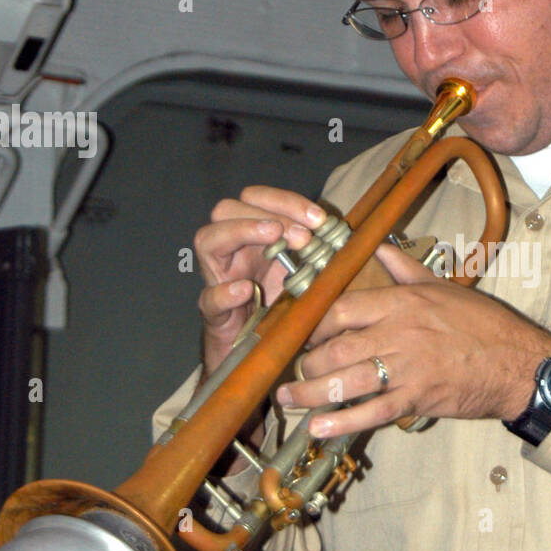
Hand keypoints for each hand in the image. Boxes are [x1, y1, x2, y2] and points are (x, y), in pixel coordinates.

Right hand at [193, 185, 325, 376]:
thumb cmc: (282, 306)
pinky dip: (226, 292)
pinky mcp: (215, 313)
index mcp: (251, 237)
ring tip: (275, 238)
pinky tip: (247, 290)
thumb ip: (316, 250)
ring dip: (243, 231)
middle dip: (268, 213)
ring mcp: (218, 279)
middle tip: (303, 236)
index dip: (287, 201)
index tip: (320, 218)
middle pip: (226, 209)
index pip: (255, 198)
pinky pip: (209, 298)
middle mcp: (230, 251)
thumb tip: (343, 231)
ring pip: (207, 239)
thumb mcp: (304, 272)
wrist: (259, 351)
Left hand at [277, 244, 550, 437]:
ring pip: (345, 381)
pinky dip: (341, 422)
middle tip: (297, 370)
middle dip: (307, 363)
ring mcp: (406, 369)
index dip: (315, 324)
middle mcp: (399, 334)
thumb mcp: (445, 287)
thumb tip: (381, 248)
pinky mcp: (416, 399)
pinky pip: (370, 412)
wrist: (519, 363)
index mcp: (404, 303)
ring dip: (310, 393)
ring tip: (288, 399)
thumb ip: (406, 269)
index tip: (305, 334)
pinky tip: (318, 427)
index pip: (342, 310)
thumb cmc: (484, 325)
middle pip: (335, 348)